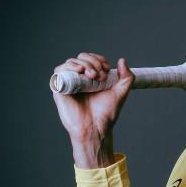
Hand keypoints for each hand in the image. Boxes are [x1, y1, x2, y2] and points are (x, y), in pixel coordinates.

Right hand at [52, 53, 134, 167]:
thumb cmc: (106, 113)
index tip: (107, 69)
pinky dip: (69, 66)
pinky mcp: (60, 89)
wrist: (96, 128)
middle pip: (81, 58)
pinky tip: (80, 71)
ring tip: (93, 76)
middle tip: (101, 75)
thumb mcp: (121, 92)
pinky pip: (59, 71)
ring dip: (84, 64)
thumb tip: (121, 60)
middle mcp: (79, 79)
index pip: (90, 59)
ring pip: (71, 62)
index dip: (99, 59)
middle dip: (93, 62)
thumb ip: (126, 77)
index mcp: (91, 79)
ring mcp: (69, 83)